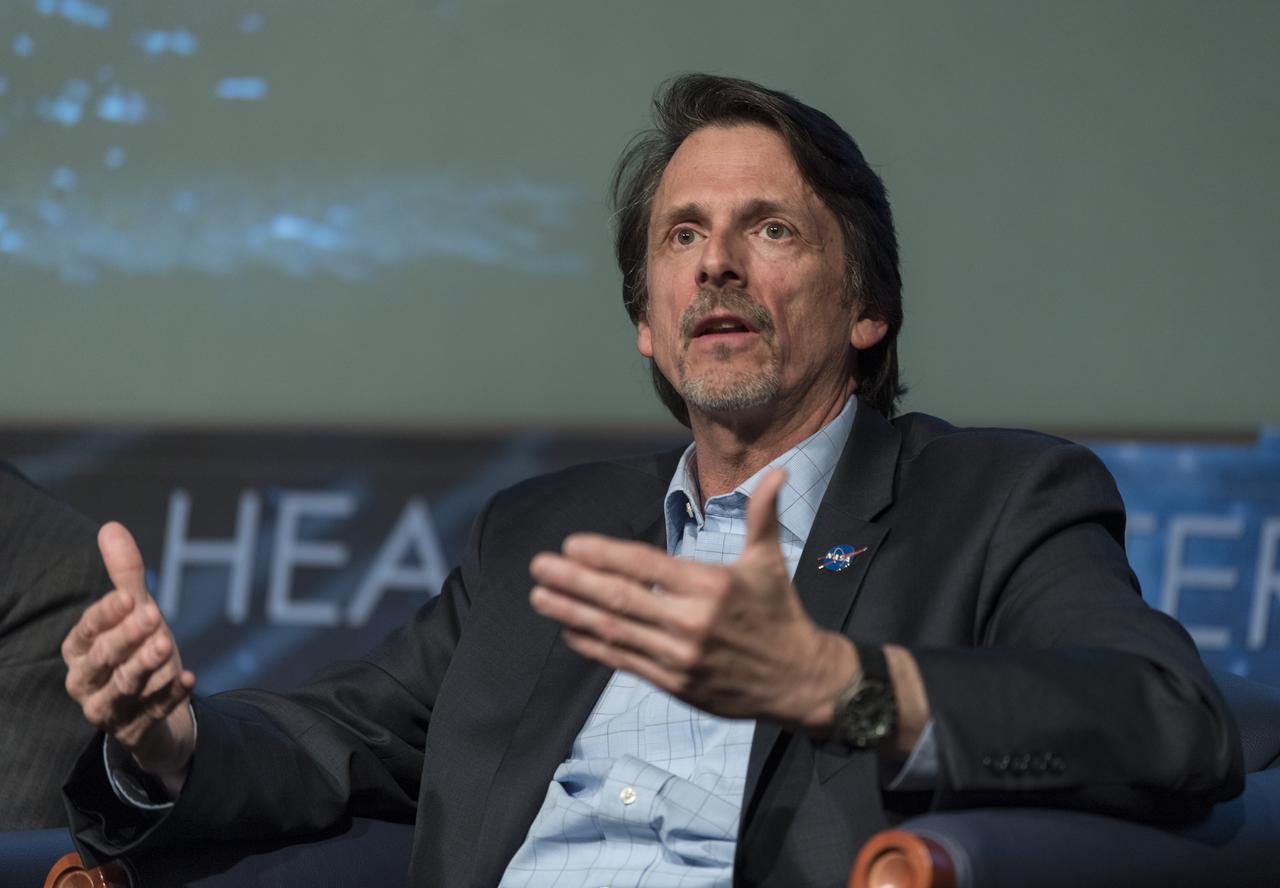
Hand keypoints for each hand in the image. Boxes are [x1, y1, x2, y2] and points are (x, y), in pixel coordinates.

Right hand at [63, 522, 195, 795]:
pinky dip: (171, 697)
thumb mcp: (136, 614)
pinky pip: (152, 714)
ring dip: (145, 666)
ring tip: (167, 644)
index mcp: (80, 652)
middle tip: (154, 616)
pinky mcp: (135, 732)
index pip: (87, 631)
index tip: (130, 596)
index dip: (106, 614)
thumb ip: (124, 576)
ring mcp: (109, 710)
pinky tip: (191, 679)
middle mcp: (87, 683)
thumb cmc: (139, 652)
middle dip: (127, 637)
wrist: (158, 711)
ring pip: (123, 689)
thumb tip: (112, 527)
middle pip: (103, 661)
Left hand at [529, 468, 857, 730]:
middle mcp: (692, 622)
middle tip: (539, 566)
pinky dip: (593, 645)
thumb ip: (763, 514)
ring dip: (571, 613)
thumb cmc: (780, 613)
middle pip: (620, 598)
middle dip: (573, 581)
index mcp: (711, 586)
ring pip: (615, 631)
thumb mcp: (771, 561)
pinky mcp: (675, 683)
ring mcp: (680, 657)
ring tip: (539, 597)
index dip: (604, 555)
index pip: (646, 565)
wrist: (798, 680)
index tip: (571, 545)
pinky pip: (624, 661)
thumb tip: (776, 471)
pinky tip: (568, 629)